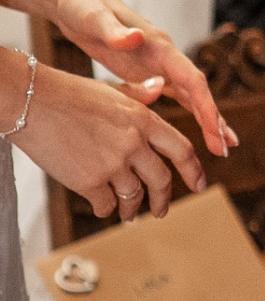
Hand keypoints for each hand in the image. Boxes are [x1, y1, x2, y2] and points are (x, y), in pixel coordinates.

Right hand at [13, 64, 208, 219]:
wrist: (28, 102)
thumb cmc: (66, 93)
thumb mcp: (110, 90)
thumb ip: (139, 95)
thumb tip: (160, 86)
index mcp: (144, 120)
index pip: (182, 150)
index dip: (194, 171)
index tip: (200, 185)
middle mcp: (134, 143)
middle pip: (162, 180)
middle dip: (163, 200)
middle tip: (160, 210)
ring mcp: (113, 164)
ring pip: (134, 196)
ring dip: (132, 209)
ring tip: (129, 215)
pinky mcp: (89, 181)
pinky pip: (106, 204)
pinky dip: (107, 209)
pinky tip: (104, 209)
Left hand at [47, 0, 234, 158]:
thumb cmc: (80, 4)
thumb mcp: (91, 18)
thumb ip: (113, 30)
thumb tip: (135, 37)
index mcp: (158, 46)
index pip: (192, 80)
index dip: (207, 108)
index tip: (217, 133)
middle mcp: (165, 55)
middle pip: (199, 92)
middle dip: (214, 121)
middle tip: (226, 151)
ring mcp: (158, 63)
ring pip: (191, 96)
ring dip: (208, 120)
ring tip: (222, 147)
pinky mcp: (147, 70)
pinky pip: (176, 96)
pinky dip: (191, 113)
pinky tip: (198, 129)